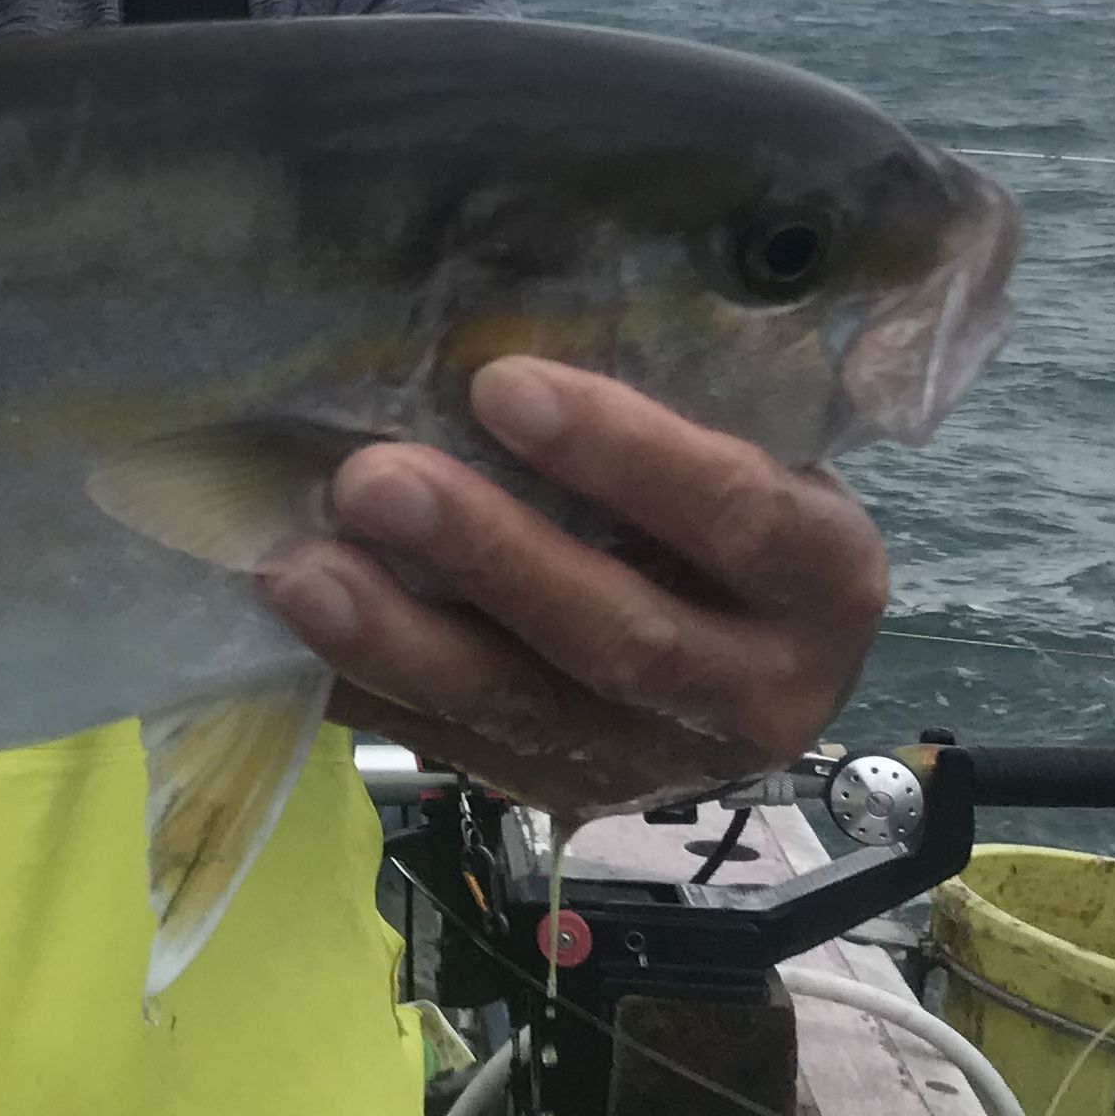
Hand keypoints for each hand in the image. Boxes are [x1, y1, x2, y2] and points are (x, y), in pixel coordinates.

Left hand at [260, 354, 888, 812]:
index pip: (736, 516)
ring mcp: (657, 762)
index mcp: (824, 581)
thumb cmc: (730, 506)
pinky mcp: (565, 795)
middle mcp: (759, 692)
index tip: (501, 383)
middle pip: (620, 635)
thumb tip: (494, 320)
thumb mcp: (745, 449)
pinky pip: (454, 747)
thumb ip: (669, 406)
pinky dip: (368, 688)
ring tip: (300, 570)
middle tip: (370, 478)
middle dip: (487, 554)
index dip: (623, 453)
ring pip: (523, 711)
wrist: (751, 650)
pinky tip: (290, 631)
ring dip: (400, 639)